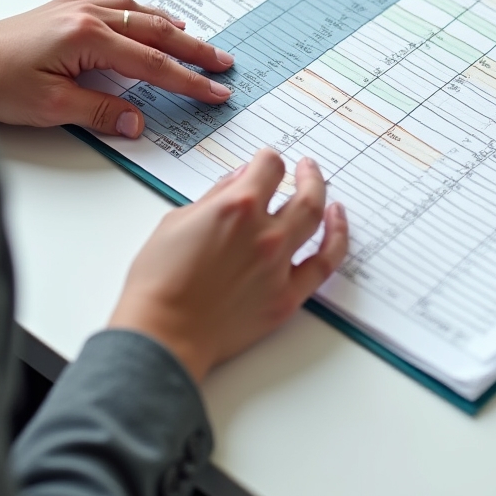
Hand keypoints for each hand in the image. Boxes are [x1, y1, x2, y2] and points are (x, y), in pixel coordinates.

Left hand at [0, 0, 234, 137]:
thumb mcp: (51, 107)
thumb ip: (101, 113)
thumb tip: (138, 123)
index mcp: (89, 39)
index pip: (153, 64)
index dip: (188, 81)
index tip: (216, 92)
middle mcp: (89, 15)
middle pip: (157, 32)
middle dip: (195, 51)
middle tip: (224, 63)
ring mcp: (80, 6)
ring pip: (140, 12)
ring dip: (172, 28)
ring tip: (196, 42)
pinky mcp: (68, 7)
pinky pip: (117, 2)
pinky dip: (141, 11)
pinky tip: (149, 17)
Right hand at [109, 150, 347, 381]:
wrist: (163, 334)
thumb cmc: (158, 281)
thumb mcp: (177, 221)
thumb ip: (215, 196)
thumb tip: (240, 179)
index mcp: (236, 208)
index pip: (269, 168)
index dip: (268, 161)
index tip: (266, 163)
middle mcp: (264, 233)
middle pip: (303, 192)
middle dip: (307, 174)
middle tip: (305, 167)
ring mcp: (279, 265)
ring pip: (316, 219)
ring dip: (322, 197)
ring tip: (322, 189)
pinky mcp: (286, 297)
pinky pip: (324, 264)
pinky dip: (337, 239)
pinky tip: (337, 224)